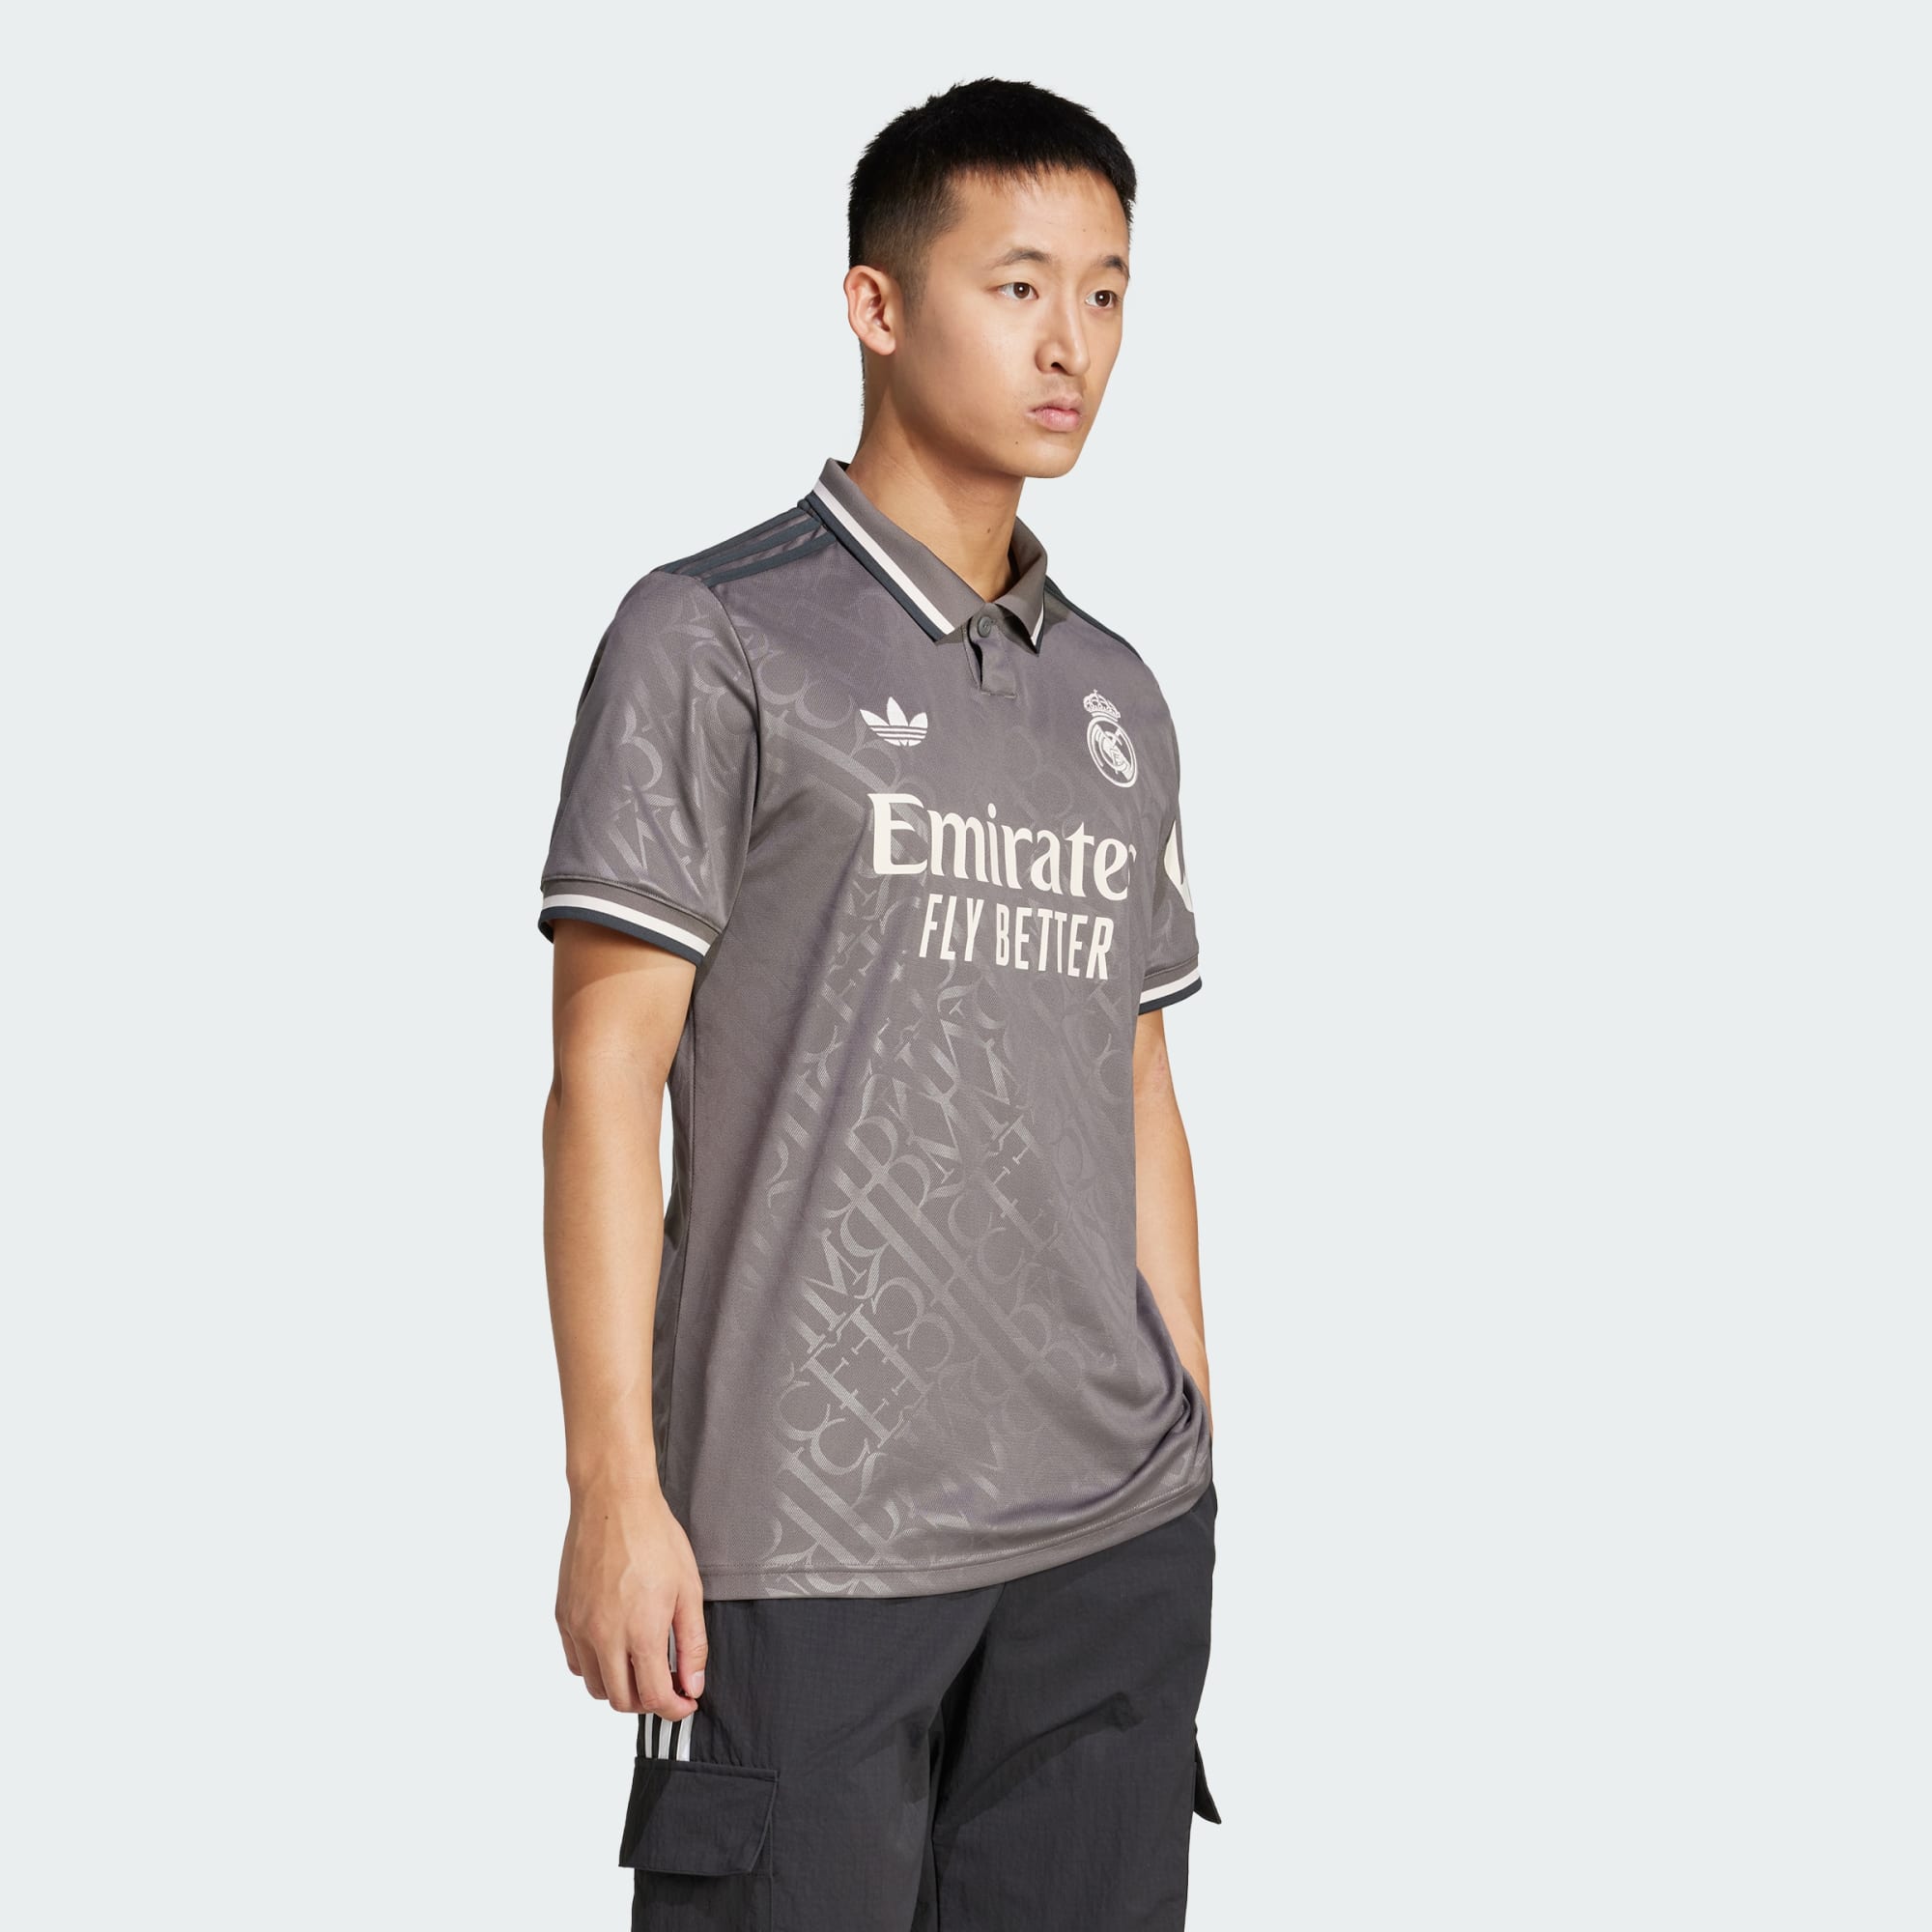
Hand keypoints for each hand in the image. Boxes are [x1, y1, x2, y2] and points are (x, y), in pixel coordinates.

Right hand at [555, 1487, 707, 1716]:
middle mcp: (604, 1637)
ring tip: (639, 1666)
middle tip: (665, 1685)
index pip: (654, 1697)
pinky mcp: (563, 1615)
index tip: (685, 1702)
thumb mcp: (689, 1589)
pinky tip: (613, 1647)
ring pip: (595, 1686)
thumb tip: (693, 1685)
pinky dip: (594, 1667)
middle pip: (621, 1701)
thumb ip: (692, 1644)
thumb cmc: (655, 1538)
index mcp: (641, 1632)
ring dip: (619, 1687)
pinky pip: (575, 1661)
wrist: (613, 1501)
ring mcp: (579, 1627)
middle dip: (647, 1703)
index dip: (674, 1709)